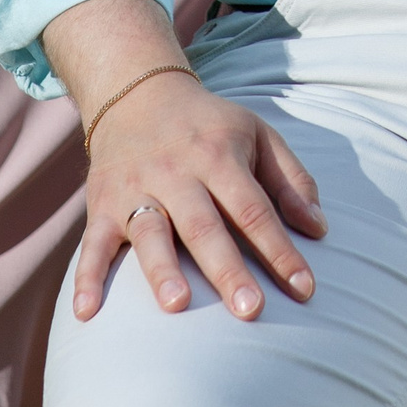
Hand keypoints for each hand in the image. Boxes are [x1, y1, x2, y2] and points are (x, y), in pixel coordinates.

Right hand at [74, 73, 326, 323]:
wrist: (138, 94)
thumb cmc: (210, 126)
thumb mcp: (257, 134)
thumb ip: (290, 180)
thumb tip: (319, 229)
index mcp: (220, 154)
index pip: (255, 208)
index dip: (280, 249)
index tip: (305, 289)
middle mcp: (178, 172)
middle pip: (205, 225)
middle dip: (228, 268)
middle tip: (251, 311)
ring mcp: (137, 188)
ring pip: (150, 231)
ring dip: (161, 268)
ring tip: (177, 306)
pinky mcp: (101, 205)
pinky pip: (92, 243)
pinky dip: (87, 277)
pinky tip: (87, 312)